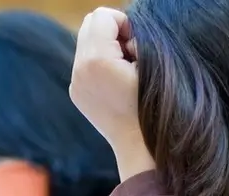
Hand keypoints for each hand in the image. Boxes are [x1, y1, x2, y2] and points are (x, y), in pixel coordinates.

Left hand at [71, 8, 154, 179]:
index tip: (135, 46)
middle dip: (111, 31)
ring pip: (85, 42)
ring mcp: (75, 82)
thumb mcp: (150, 63)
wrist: (140, 146)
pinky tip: (115, 83)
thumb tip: (124, 36)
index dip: (124, 24)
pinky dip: (99, 63)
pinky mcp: (76, 93)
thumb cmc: (153, 104)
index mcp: (96, 59)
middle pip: (89, 23)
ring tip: (124, 69)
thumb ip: (134, 38)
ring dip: (105, 46)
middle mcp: (79, 69)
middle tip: (129, 53)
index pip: (103, 16)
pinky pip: (84, 63)